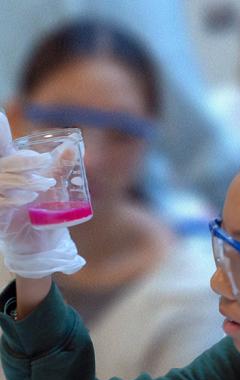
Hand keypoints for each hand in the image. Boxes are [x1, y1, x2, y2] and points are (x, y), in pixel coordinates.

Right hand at [0, 112, 84, 277]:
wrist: (42, 244)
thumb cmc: (45, 212)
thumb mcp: (56, 188)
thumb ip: (61, 168)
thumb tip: (74, 148)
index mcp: (11, 168)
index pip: (1, 146)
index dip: (0, 132)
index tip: (0, 116)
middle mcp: (2, 180)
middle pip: (3, 162)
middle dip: (21, 159)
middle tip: (41, 160)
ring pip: (2, 179)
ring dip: (21, 179)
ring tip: (43, 182)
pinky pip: (0, 202)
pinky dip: (12, 198)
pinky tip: (26, 199)